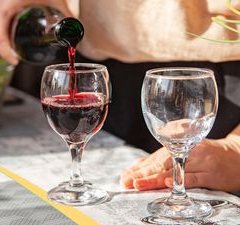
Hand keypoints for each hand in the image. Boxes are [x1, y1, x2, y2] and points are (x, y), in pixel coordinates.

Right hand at [0, 0, 72, 64]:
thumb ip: (67, 15)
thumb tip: (77, 34)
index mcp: (7, 4)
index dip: (3, 47)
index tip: (14, 59)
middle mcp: (0, 5)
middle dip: (1, 49)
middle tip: (15, 61)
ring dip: (0, 42)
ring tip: (13, 55)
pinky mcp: (2, 5)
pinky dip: (1, 34)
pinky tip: (13, 42)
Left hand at [120, 137, 239, 191]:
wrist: (236, 156)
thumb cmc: (206, 154)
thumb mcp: (186, 147)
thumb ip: (164, 154)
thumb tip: (141, 163)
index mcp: (179, 144)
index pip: (156, 156)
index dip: (140, 166)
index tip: (126, 174)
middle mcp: (188, 151)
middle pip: (161, 163)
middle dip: (143, 173)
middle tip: (127, 181)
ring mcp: (200, 162)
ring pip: (174, 170)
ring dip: (154, 179)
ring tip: (138, 184)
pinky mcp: (211, 174)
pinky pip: (194, 178)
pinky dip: (180, 180)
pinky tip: (166, 183)